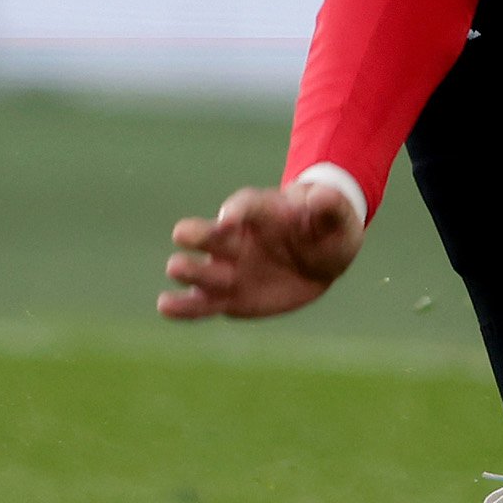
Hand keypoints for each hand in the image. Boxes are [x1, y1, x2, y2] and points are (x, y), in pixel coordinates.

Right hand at [156, 178, 364, 320]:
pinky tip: (165, 306)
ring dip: (190, 269)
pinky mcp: (227, 297)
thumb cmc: (326, 229)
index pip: (246, 206)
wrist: (319, 259)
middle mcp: (236, 238)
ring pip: (203, 270)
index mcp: (263, 212)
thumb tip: (323, 196)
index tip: (230, 216)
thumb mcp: (336, 216)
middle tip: (182, 234)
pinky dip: (184, 306)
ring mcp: (229, 268)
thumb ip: (329, 206)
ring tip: (175, 269)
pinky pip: (202, 304)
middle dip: (199, 234)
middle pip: (212, 233)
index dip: (237, 209)